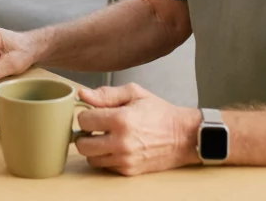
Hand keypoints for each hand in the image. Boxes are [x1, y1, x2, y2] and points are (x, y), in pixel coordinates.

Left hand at [74, 84, 201, 175]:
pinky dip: (106, 158)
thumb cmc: (159, 113)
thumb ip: (106, 94)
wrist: (183, 136)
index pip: (83, 121)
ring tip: (105, 138)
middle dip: (85, 135)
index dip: (86, 115)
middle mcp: (121, 142)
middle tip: (95, 129)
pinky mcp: (129, 170)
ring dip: (94, 148)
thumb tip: (82, 95)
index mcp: (120, 119)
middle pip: (82, 145)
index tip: (94, 114)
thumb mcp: (135, 93)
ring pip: (91, 159)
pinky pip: (105, 167)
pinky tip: (116, 148)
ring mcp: (125, 159)